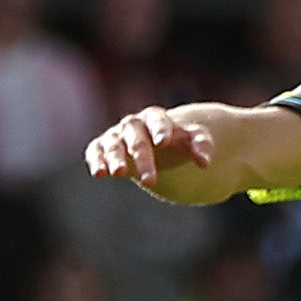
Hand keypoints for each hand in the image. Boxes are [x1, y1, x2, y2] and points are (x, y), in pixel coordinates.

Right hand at [81, 104, 225, 188]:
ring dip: (115, 159)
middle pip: (137, 138)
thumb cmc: (175, 141)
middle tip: (151, 182)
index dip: (160, 129)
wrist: (155, 142)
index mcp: (156, 118)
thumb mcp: (191, 141)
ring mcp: (116, 135)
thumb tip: (204, 162)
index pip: (158, 120)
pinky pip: (96, 151)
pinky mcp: (102, 147)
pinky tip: (99, 174)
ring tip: (119, 174)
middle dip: (143, 158)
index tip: (163, 142)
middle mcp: (134, 124)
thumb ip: (202, 145)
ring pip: (114, 144)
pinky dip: (96, 160)